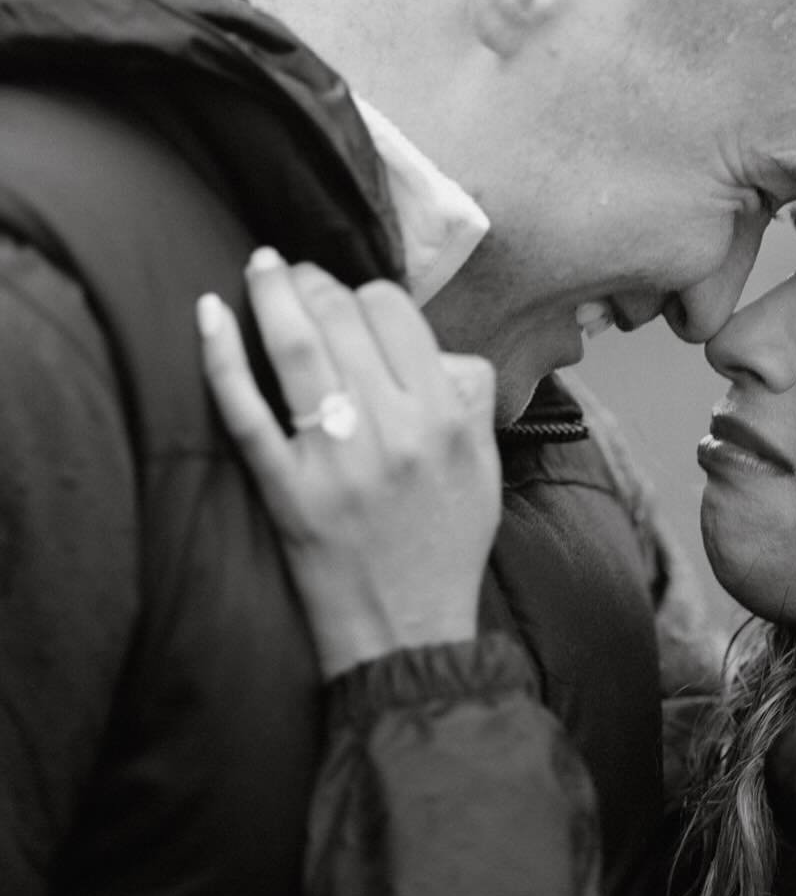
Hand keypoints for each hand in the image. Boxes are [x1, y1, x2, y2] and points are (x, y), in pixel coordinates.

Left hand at [197, 249, 499, 679]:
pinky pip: (246, 409)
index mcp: (445, 416)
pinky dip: (221, 356)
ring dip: (273, 292)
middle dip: (316, 284)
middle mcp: (393, 429)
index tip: (352, 298)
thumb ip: (466, 395)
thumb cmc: (448, 543)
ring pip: (295, 348)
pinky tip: (210, 311)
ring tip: (263, 268)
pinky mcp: (287, 489)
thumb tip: (423, 342)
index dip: (368, 293)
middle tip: (299, 275)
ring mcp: (335, 459)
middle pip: (343, 318)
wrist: (409, 628)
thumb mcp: (484, 463)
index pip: (396, 314)